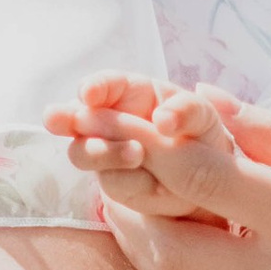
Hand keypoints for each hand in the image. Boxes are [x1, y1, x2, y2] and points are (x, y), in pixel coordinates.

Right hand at [49, 75, 253, 228]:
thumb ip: (184, 111)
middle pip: (79, 119)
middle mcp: (109, 121)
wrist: (209, 180)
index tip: (89, 94)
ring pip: (84, 153)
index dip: (93, 86)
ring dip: (105, 153)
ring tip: (138, 154)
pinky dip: (133, 184)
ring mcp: (107, 154)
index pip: (104, 84)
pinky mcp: (115, 184)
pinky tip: (157, 184)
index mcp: (130, 93)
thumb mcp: (201, 116)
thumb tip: (162, 120)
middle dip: (70, 120)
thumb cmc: (201, 134)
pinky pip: (112, 185)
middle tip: (62, 121)